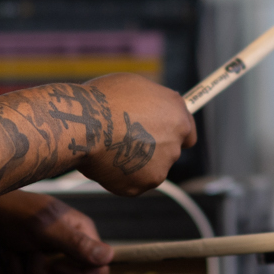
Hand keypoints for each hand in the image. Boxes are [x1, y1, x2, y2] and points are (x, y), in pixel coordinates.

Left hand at [0, 192, 112, 273]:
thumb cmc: (12, 213)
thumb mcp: (45, 228)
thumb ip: (77, 244)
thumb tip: (110, 257)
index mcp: (79, 236)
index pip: (98, 272)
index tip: (57, 265)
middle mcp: (65, 253)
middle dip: (37, 271)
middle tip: (25, 249)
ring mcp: (43, 265)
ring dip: (17, 272)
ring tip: (8, 248)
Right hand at [74, 73, 195, 195]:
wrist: (84, 124)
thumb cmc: (105, 99)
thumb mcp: (138, 87)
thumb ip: (155, 103)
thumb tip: (154, 108)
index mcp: (178, 117)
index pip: (188, 133)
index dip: (174, 133)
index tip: (162, 133)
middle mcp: (175, 144)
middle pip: (168, 152)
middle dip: (152, 148)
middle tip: (127, 139)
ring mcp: (159, 168)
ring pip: (150, 168)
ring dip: (137, 162)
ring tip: (111, 148)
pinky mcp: (140, 186)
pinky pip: (132, 181)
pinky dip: (121, 175)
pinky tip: (105, 161)